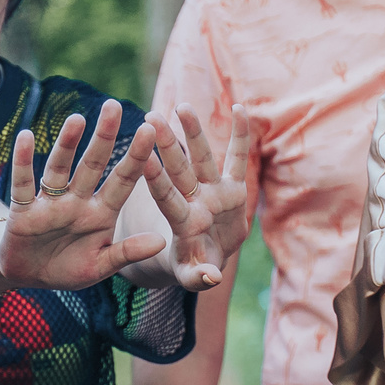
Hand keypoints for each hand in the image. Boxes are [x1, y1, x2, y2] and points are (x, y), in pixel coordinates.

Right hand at [0, 101, 165, 290]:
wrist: (27, 276)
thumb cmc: (68, 269)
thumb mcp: (100, 265)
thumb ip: (127, 253)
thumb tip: (161, 241)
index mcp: (102, 213)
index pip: (122, 181)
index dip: (136, 158)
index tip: (150, 131)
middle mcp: (78, 201)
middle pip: (93, 165)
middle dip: (103, 137)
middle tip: (113, 105)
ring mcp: (50, 203)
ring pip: (59, 169)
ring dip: (67, 144)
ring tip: (77, 119)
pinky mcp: (23, 211)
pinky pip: (23, 183)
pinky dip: (23, 161)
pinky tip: (26, 136)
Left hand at [140, 106, 254, 290]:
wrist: (208, 258)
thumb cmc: (195, 268)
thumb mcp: (193, 276)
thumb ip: (199, 277)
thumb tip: (210, 279)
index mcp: (181, 222)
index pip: (166, 197)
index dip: (156, 179)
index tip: (143, 158)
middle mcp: (194, 200)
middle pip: (179, 170)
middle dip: (168, 144)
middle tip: (152, 116)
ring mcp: (212, 192)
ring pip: (202, 158)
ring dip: (193, 132)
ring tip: (183, 105)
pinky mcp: (233, 189)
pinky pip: (237, 158)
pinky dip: (240, 135)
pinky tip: (240, 107)